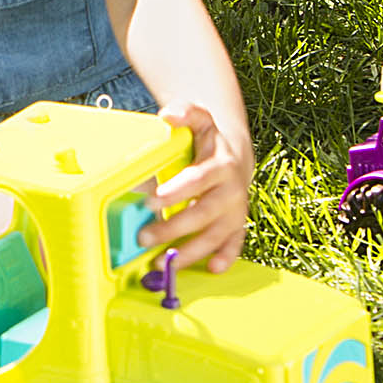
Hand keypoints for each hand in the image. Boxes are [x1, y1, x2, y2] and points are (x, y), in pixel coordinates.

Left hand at [144, 99, 252, 272]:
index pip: (197, 179)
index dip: (176, 191)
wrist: (234, 156)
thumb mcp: (200, 120)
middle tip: (145, 236)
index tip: (152, 199)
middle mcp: (232, 190)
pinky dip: (225, 258)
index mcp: (221, 165)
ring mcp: (236, 211)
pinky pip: (234, 245)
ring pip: (215, 235)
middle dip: (174, 227)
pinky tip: (211, 268)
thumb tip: (168, 115)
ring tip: (164, 262)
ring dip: (190, 251)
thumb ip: (186, 114)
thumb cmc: (208, 141)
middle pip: (203, 213)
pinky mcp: (237, 226)